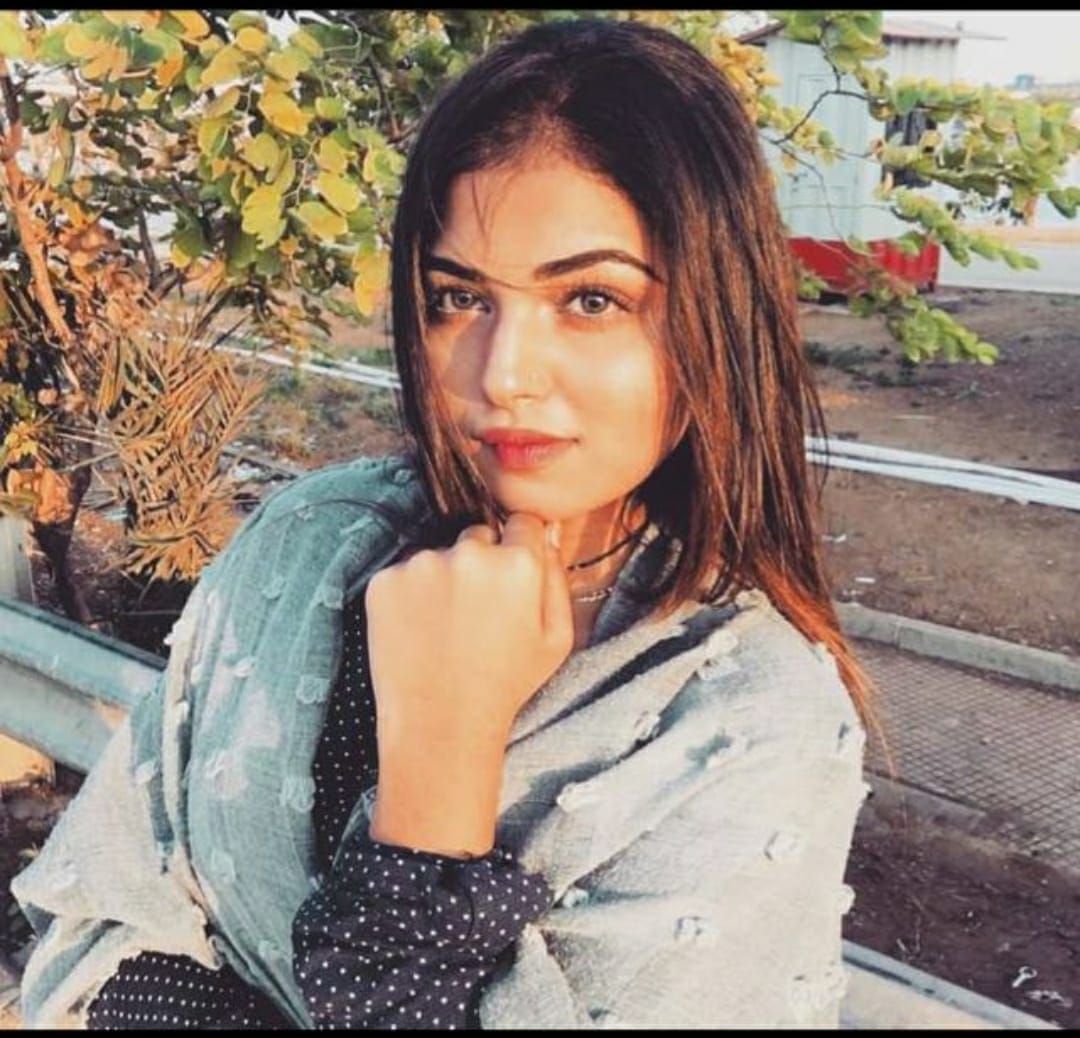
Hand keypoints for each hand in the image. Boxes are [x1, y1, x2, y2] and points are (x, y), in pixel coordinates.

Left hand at [364, 513, 573, 747]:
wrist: (440, 724)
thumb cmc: (506, 685)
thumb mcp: (557, 639)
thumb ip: (558, 578)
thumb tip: (549, 534)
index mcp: (518, 563)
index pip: (522, 523)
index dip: (518, 551)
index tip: (508, 582)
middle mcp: (469, 553)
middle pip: (478, 537)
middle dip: (480, 564)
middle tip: (476, 614)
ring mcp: (422, 564)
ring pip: (438, 556)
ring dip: (442, 580)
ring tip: (445, 630)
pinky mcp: (385, 581)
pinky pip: (403, 575)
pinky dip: (409, 597)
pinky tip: (419, 633)